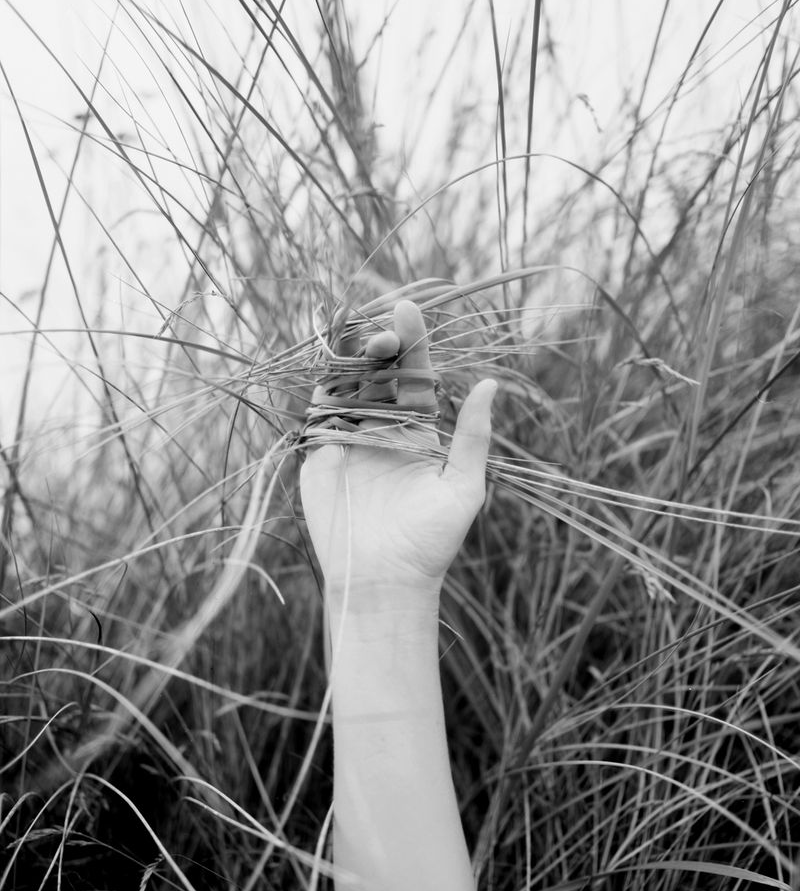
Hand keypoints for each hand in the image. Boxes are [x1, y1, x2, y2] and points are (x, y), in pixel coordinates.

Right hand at [300, 299, 495, 595]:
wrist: (385, 582)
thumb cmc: (430, 542)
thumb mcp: (462, 487)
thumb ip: (472, 437)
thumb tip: (491, 383)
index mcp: (416, 430)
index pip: (414, 374)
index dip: (411, 341)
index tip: (409, 308)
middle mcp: (381, 428)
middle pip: (377, 371)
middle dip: (380, 344)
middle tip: (386, 333)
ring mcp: (348, 439)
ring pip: (345, 384)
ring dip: (350, 359)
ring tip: (364, 344)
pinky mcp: (320, 455)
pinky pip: (318, 414)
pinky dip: (321, 388)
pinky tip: (329, 369)